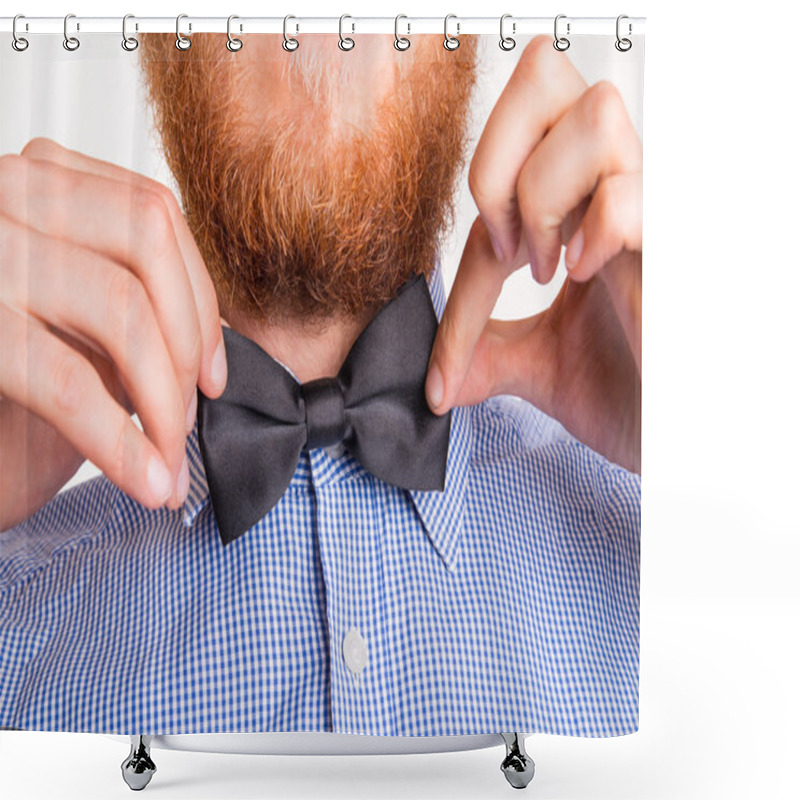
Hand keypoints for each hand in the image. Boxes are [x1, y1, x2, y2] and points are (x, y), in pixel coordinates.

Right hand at [0, 138, 227, 530]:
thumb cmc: (9, 379)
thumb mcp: (80, 327)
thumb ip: (142, 307)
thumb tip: (220, 334)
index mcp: (41, 184)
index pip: (154, 216)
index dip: (200, 301)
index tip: (214, 375)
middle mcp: (6, 195)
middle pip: (149, 243)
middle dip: (189, 344)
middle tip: (191, 419)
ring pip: (123, 308)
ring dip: (165, 402)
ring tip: (169, 461)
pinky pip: (67, 381)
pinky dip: (122, 443)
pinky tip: (146, 482)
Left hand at [426, 37, 641, 471]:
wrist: (670, 438)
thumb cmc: (623, 392)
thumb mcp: (534, 367)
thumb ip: (485, 354)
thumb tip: (434, 378)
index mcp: (571, 207)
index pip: (496, 176)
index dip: (456, 269)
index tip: (447, 367)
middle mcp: (607, 191)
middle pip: (546, 75)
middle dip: (495, 160)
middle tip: (505, 250)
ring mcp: (646, 211)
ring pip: (595, 115)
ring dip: (544, 195)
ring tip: (550, 269)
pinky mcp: (673, 248)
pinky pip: (630, 196)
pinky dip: (593, 234)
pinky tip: (584, 279)